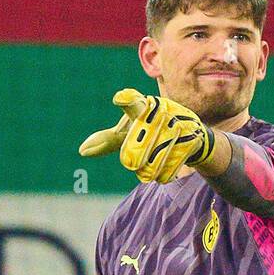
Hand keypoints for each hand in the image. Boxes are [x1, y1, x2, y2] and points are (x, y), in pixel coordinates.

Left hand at [79, 88, 214, 184]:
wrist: (191, 133)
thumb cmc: (152, 129)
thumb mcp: (131, 130)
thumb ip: (108, 140)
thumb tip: (82, 152)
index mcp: (141, 106)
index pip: (133, 103)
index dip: (127, 101)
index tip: (119, 99)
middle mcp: (159, 113)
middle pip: (134, 155)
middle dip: (133, 162)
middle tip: (137, 160)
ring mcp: (176, 128)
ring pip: (149, 168)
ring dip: (148, 171)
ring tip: (154, 161)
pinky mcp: (189, 141)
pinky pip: (166, 173)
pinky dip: (162, 175)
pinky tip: (166, 164)